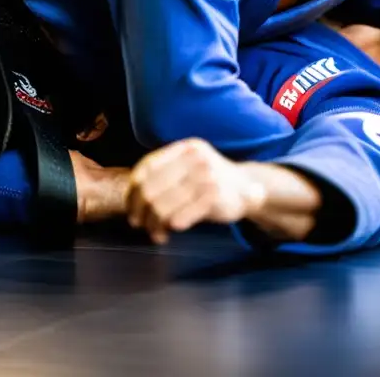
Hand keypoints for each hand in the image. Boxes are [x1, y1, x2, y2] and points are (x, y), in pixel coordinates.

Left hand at [125, 138, 266, 243]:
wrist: (248, 188)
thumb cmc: (212, 181)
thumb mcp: (190, 166)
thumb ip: (165, 173)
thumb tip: (132, 197)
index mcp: (186, 148)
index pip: (146, 167)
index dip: (133, 190)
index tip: (131, 207)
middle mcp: (195, 159)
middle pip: (150, 189)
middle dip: (140, 211)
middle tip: (139, 224)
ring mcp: (205, 177)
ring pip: (161, 207)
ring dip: (153, 224)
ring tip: (156, 232)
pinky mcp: (213, 197)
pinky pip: (178, 218)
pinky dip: (169, 228)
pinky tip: (170, 232)